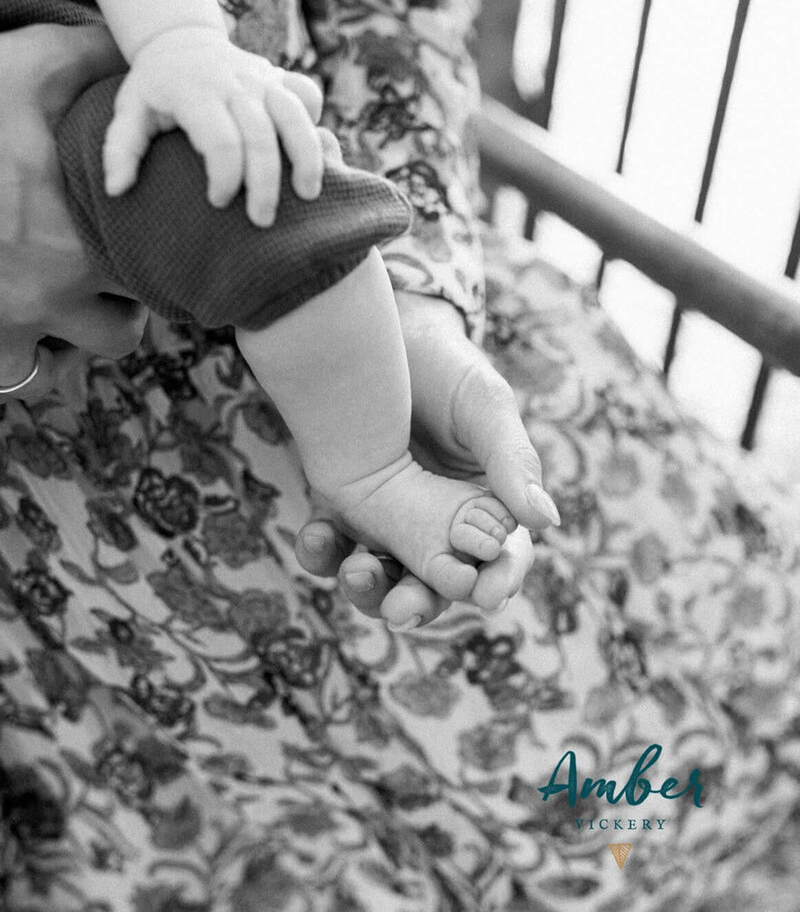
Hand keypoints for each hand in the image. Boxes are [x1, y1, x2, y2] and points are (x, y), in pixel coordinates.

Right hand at [0, 24, 147, 400]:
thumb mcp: (21, 70)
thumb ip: (85, 58)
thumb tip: (129, 48)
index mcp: (83, 234)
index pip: (164, 268)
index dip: (171, 257)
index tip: (161, 239)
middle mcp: (58, 291)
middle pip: (130, 325)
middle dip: (132, 302)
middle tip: (121, 272)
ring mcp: (17, 323)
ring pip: (85, 356)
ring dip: (90, 332)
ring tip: (82, 298)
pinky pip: (24, 377)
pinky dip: (34, 362)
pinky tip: (32, 327)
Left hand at [103, 26, 324, 225]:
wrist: (180, 39)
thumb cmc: (154, 87)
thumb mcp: (129, 111)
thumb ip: (121, 150)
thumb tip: (116, 190)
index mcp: (195, 91)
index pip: (221, 139)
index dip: (224, 176)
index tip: (217, 201)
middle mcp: (234, 81)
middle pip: (260, 136)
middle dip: (264, 184)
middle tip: (260, 220)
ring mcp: (262, 77)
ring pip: (294, 116)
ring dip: (306, 157)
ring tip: (307, 195)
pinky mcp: (281, 77)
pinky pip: (308, 96)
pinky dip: (315, 124)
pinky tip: (315, 154)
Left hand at [296, 293, 559, 627]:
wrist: (385, 333)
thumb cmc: (449, 369)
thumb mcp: (487, 407)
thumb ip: (513, 462)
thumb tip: (548, 521)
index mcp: (488, 510)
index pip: (501, 562)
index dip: (497, 584)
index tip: (485, 597)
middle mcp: (439, 526)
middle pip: (435, 586)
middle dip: (418, 603)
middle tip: (401, 608)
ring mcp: (390, 521)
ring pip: (382, 576)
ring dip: (367, 588)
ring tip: (356, 571)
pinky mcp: (345, 506)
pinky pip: (332, 544)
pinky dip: (322, 551)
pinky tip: (315, 534)